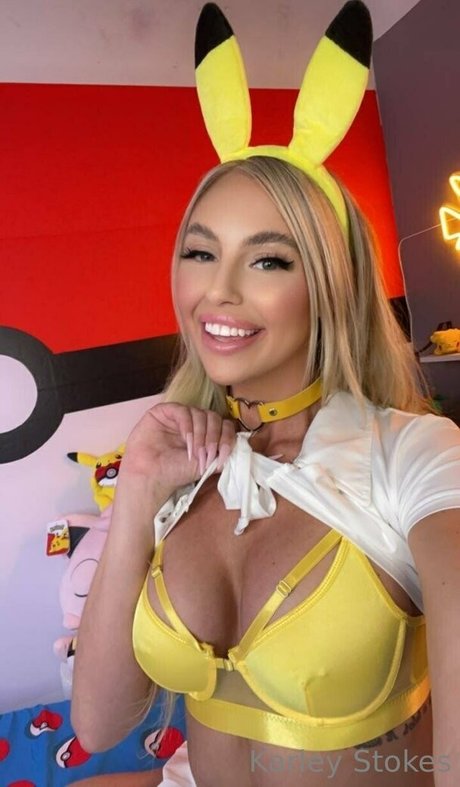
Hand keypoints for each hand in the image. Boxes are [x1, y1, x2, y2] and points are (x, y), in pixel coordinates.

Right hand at [119, 402, 236, 493]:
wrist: (151, 477)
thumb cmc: (175, 472)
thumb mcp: (206, 465)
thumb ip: (222, 454)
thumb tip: (239, 447)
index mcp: (205, 433)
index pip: (224, 425)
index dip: (226, 438)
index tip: (222, 455)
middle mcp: (193, 422)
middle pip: (214, 418)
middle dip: (214, 437)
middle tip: (208, 455)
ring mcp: (178, 416)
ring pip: (200, 413)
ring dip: (201, 434)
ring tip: (195, 453)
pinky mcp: (163, 411)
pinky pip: (182, 410)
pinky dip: (188, 426)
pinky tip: (186, 440)